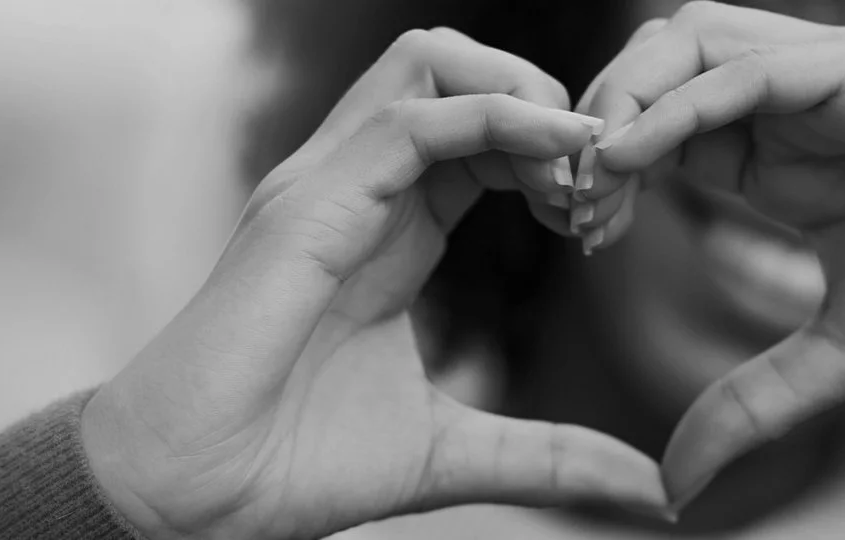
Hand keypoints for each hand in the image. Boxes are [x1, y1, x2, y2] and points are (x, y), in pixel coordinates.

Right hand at [80, 28, 664, 539]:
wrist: (192, 497)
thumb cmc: (293, 466)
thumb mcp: (454, 454)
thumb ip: (552, 457)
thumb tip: (653, 492)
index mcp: (385, 226)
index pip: (480, 131)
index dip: (554, 150)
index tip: (605, 217)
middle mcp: (353, 187)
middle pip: (458, 66)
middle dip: (549, 101)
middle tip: (602, 181)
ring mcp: (325, 186)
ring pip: (430, 60)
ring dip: (525, 93)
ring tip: (581, 163)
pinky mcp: (308, 206)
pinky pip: (410, 119)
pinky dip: (496, 118)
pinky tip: (557, 159)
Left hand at [579, 2, 844, 508]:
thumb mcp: (839, 362)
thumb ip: (750, 407)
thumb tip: (671, 488)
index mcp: (781, 157)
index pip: (658, 130)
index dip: (604, 172)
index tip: (578, 237)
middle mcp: (799, 104)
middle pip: (658, 66)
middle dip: (596, 122)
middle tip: (573, 205)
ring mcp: (839, 77)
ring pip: (694, 39)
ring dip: (627, 97)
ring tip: (595, 176)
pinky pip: (760, 63)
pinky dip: (687, 99)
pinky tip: (640, 154)